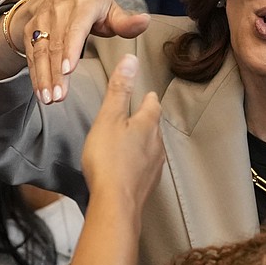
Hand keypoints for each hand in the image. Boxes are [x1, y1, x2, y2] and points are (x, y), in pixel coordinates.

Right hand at [10, 0, 149, 104]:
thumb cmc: (91, 7)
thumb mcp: (110, 11)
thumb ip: (126, 22)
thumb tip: (145, 21)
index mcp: (83, 4)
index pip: (75, 28)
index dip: (70, 48)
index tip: (68, 70)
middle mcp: (59, 9)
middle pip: (56, 44)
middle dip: (56, 73)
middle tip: (60, 96)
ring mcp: (42, 19)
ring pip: (41, 51)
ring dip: (44, 77)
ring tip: (49, 99)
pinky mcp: (30, 30)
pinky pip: (32, 54)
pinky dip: (35, 75)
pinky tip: (41, 92)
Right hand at [80, 54, 163, 206]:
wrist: (115, 203)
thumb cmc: (109, 160)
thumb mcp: (108, 118)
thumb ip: (119, 89)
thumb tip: (131, 60)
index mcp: (148, 124)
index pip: (152, 103)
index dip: (146, 97)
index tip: (144, 94)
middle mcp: (157, 143)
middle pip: (154, 126)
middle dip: (146, 119)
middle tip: (136, 114)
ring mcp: (155, 166)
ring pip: (152, 147)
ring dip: (143, 142)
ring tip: (131, 139)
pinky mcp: (148, 184)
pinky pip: (146, 167)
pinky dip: (138, 162)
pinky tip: (129, 166)